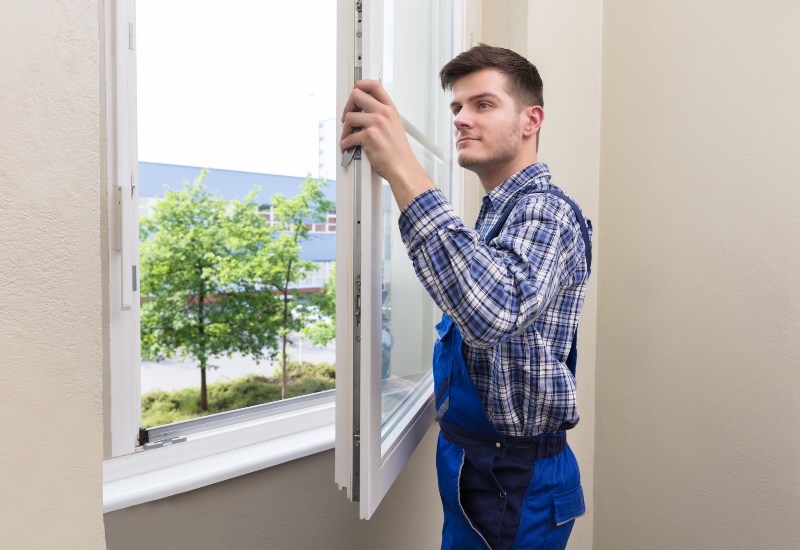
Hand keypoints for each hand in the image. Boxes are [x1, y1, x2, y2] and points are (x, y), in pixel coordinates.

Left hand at [340, 80, 433, 209]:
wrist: (403, 168)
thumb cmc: (398, 152)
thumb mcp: (394, 126)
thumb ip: (382, 115)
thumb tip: (364, 111)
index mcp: (390, 109)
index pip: (374, 85)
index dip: (360, 84)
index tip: (354, 91)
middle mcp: (384, 113)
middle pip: (356, 94)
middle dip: (347, 106)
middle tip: (347, 116)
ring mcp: (376, 124)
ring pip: (349, 117)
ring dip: (345, 129)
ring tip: (347, 136)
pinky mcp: (369, 136)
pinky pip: (349, 137)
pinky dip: (345, 144)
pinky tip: (348, 147)